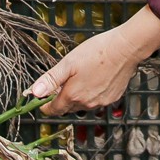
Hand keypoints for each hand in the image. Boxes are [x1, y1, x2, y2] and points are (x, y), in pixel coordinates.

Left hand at [31, 9, 159, 114]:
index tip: (41, 104)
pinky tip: (94, 79)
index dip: (46, 107)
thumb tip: (34, 93)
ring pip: (83, 104)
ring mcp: (101, 102)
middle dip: (61, 100)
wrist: (125, 49)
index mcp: (73, 95)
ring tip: (78, 79)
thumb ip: (50, 79)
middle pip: (68, 107)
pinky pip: (97, 100)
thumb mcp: (68, 63)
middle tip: (60, 87)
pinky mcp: (113, 98)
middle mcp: (87, 103)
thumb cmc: (96, 52)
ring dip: (77, 97)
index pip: (54, 110)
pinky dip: (92, 94)